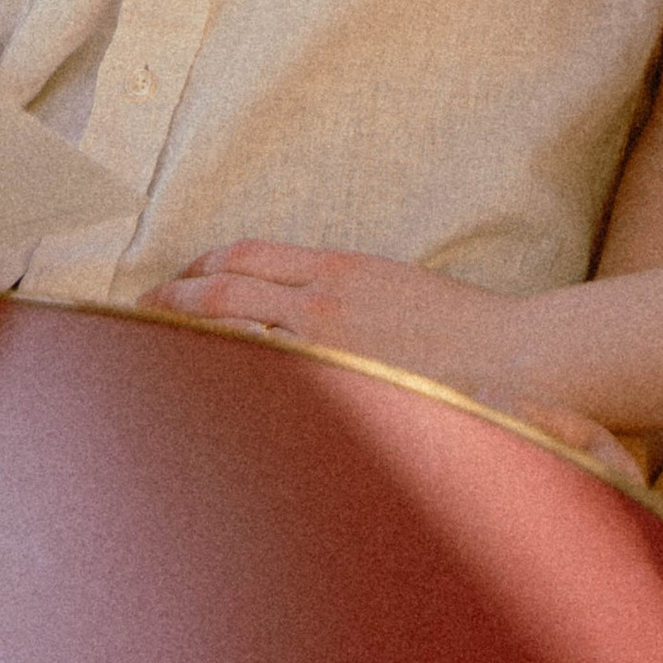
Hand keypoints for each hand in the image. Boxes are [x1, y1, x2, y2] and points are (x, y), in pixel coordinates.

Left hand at [148, 242, 542, 411]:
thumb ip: (347, 299)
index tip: (178, 282)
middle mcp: (323, 301)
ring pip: (235, 332)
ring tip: (158, 355)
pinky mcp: (340, 389)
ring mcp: (328, 349)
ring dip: (191, 342)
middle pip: (225, 290)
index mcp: (339, 271)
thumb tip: (308, 313)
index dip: (203, 268)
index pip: (248, 258)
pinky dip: (231, 383)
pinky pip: (267, 381)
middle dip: (177, 301)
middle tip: (144, 315)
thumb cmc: (466, 333)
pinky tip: (209, 403)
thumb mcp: (397, 292)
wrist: (517, 359)